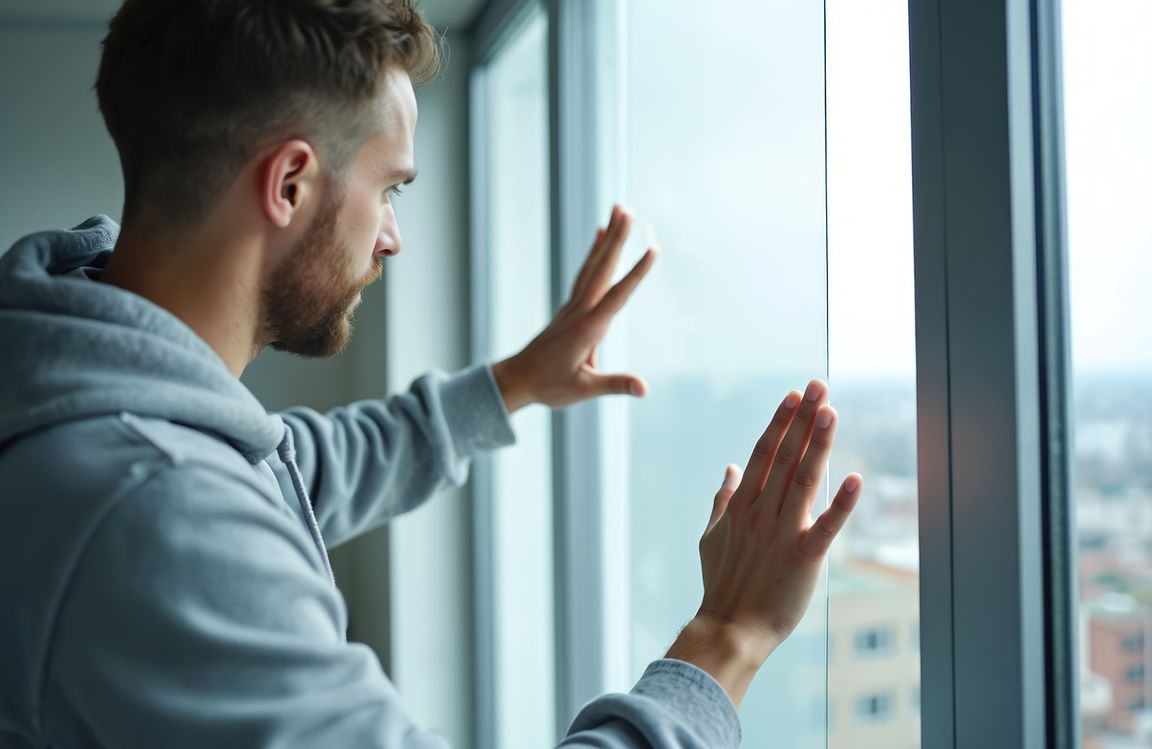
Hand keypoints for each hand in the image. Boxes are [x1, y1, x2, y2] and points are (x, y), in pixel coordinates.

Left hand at [491, 205, 655, 413]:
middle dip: (617, 239)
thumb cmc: (549, 386)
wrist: (516, 380)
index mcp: (588, 328)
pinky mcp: (570, 308)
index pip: (618, 295)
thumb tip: (644, 389)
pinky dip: (594, 253)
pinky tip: (599, 237)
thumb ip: (615, 385)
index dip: (636, 272)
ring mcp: (574, 306)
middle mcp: (581, 310)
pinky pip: (585, 273)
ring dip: (607, 238)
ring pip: (593, 265)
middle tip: (627, 210)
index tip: (653, 249)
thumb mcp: (584, 389)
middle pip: (602, 269)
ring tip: (618, 211)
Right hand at [666, 380, 861, 707]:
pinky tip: (855, 479)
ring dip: (817, 444)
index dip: (780, 422)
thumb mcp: (711, 537)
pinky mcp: (803, 559)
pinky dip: (840, 503)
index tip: (794, 396)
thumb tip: (729, 469)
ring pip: (803, 480)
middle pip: (784, 456)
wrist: (729, 629)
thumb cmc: (721, 585)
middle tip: (818, 386)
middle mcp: (761, 514)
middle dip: (802, 419)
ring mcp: (781, 535)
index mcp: (741, 507)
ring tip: (831, 411)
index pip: (763, 453)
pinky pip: (825, 527)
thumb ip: (722, 501)